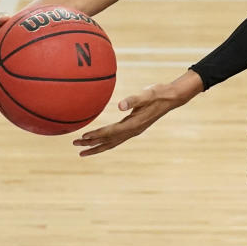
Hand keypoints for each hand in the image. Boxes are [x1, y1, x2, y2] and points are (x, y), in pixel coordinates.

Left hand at [72, 72, 201, 155]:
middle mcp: (133, 131)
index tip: (82, 137)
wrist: (171, 97)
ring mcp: (134, 131)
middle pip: (108, 141)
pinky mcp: (135, 128)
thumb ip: (133, 99)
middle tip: (74, 146)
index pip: (111, 132)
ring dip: (97, 147)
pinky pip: (116, 139)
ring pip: (112, 143)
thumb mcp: (146, 94)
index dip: (96, 135)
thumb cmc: (158, 93)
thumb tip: (120, 105)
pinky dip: (106, 143)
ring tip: (83, 152)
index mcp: (134, 124)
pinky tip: (100, 141)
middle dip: (91, 144)